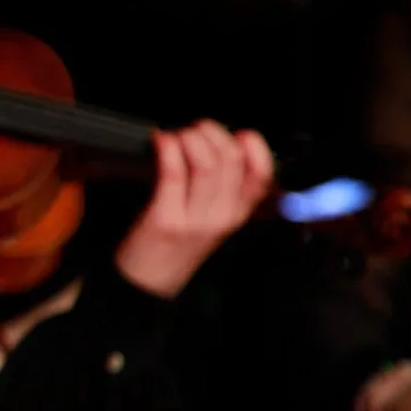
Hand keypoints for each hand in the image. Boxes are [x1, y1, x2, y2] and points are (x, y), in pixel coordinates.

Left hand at [113, 121, 275, 297]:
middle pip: (231, 160)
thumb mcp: (211, 217)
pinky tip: (160, 141)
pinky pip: (173, 173)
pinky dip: (166, 148)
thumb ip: (222, 186)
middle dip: (212, 132)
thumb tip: (219, 140)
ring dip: (188, 137)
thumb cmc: (176, 243)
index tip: (237, 133)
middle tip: (194, 128)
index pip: (262, 175)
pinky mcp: (166, 219)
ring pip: (205, 163)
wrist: (148, 281)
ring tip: (176, 136)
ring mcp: (195, 219)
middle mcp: (221, 217)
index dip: (254, 145)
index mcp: (237, 213)